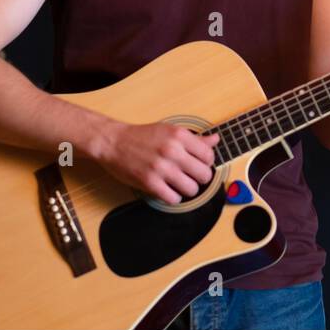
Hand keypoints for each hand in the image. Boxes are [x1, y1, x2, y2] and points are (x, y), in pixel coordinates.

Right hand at [98, 122, 220, 203]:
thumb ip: (195, 138)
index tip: (198, 164)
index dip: (206, 163)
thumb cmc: (142, 136)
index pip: (209, 156)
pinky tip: (168, 190)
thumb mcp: (170, 131)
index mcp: (180, 136)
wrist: (113, 142)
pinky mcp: (150, 182)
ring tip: (179, 184)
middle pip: (204, 175)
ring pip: (192, 189)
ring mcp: (161, 168)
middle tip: (190, 176)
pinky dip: (173, 197)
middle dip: (200, 178)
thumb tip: (215, 140)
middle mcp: (172, 151)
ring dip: (187, 189)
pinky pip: (174, 199)